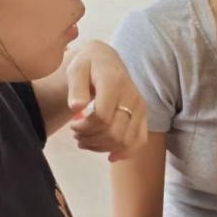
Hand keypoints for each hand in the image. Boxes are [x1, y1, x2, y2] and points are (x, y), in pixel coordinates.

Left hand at [65, 42, 147, 161]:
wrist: (106, 61)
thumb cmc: (88, 65)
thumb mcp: (76, 69)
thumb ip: (76, 88)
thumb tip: (76, 108)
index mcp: (114, 82)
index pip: (102, 117)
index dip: (85, 127)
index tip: (72, 124)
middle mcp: (132, 96)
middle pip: (114, 132)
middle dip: (91, 139)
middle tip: (77, 133)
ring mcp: (140, 107)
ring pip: (124, 141)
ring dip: (102, 147)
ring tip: (86, 140)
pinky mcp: (143, 116)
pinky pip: (139, 141)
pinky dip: (125, 152)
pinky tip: (110, 156)